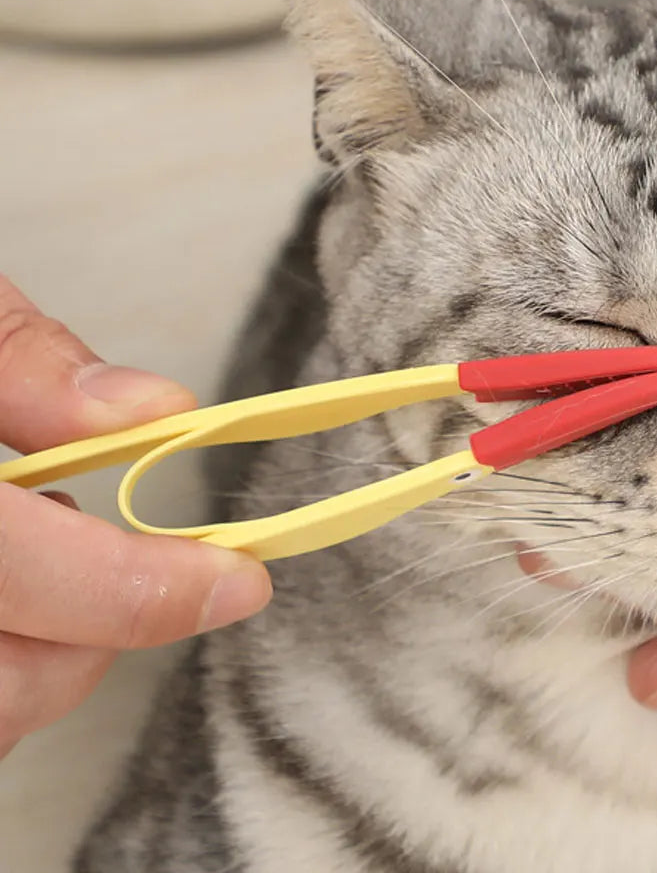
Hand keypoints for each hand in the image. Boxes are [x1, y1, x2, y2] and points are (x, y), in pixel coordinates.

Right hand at [0, 275, 271, 757]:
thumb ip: (22, 363)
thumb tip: (153, 409)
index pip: (13, 573)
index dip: (139, 591)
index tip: (237, 581)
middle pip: (1, 689)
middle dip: (91, 635)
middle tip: (122, 558)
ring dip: (42, 654)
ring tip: (35, 547)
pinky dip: (6, 660)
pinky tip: (3, 589)